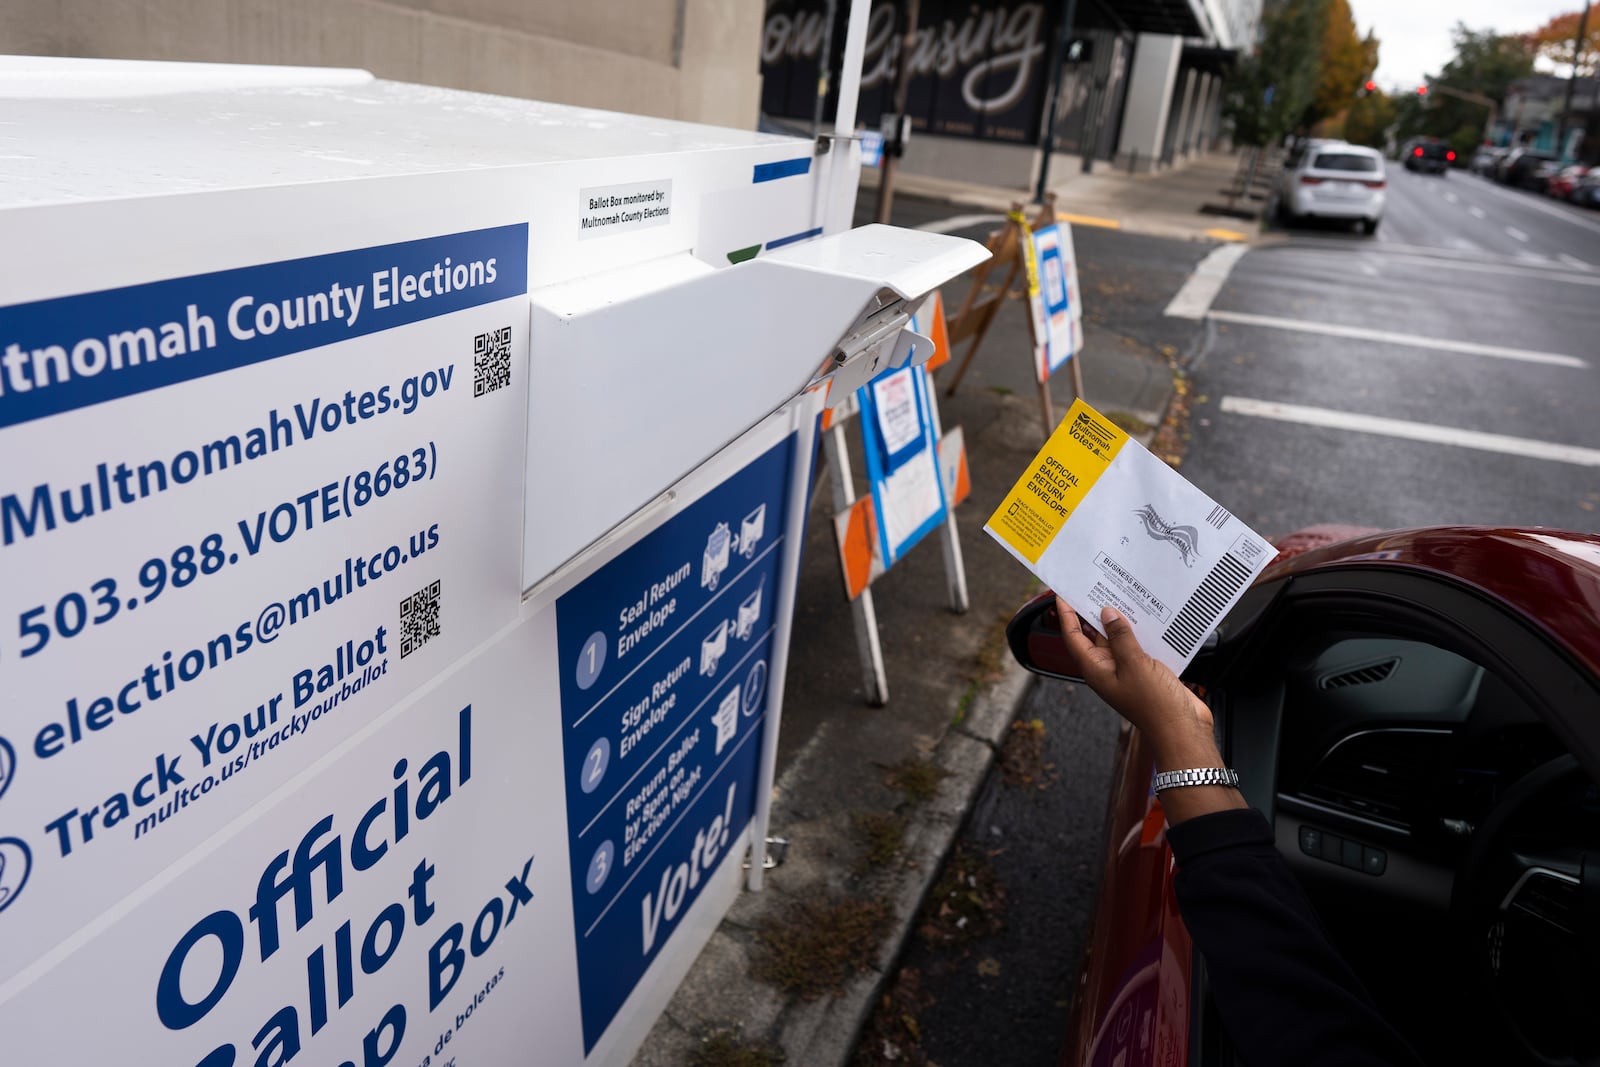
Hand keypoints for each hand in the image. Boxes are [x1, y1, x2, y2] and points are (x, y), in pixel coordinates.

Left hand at [1055, 598, 1243, 822]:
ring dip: (1118, 620)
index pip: (1073, 637)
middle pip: (1093, 636)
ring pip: (1117, 639)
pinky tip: (1146, 616)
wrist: (1182, 729)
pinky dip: (1139, 631)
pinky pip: (1137, 646)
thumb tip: (1107, 614)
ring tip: (1119, 593)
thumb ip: (1120, 637)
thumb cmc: (1154, 704)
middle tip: (1093, 586)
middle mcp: (1108, 669)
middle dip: (1091, 613)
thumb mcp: (1134, 664)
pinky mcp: (1146, 671)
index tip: (1062, 594)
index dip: (1066, 616)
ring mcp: (1127, 670)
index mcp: (1096, 669)